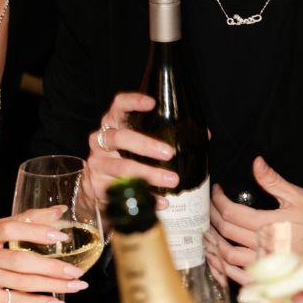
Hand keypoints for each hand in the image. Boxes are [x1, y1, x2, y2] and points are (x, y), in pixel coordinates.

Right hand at [0, 206, 87, 302]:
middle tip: (76, 271)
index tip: (61, 237)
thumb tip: (58, 211)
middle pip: (20, 261)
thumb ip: (23, 221)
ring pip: (22, 283)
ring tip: (75, 286)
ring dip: (52, 286)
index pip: (12, 228)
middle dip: (51, 267)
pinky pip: (15, 300)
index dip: (37, 231)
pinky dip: (38, 302)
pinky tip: (56, 301)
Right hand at [80, 93, 176, 209]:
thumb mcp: (138, 144)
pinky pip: (123, 192)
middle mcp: (100, 141)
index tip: (152, 103)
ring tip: (172, 180)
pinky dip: (146, 197)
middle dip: (146, 145)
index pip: (118, 105)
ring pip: (122, 167)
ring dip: (149, 174)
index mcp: (112, 124)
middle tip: (169, 153)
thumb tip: (205, 135)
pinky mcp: (98, 185)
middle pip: (120, 137)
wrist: (99, 188)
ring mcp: (97, 163)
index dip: (133, 101)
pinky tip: (162, 201)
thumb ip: (165, 136)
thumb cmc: (125, 158)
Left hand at [210, 157, 302, 284]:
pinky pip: (240, 277)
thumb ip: (273, 181)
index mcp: (267, 224)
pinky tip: (223, 258)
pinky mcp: (268, 277)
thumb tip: (256, 162)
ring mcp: (263, 264)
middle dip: (213, 216)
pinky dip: (227, 267)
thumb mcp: (298, 197)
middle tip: (210, 207)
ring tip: (212, 231)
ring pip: (228, 255)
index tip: (217, 192)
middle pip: (225, 231)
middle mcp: (261, 245)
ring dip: (216, 242)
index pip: (230, 212)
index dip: (218, 200)